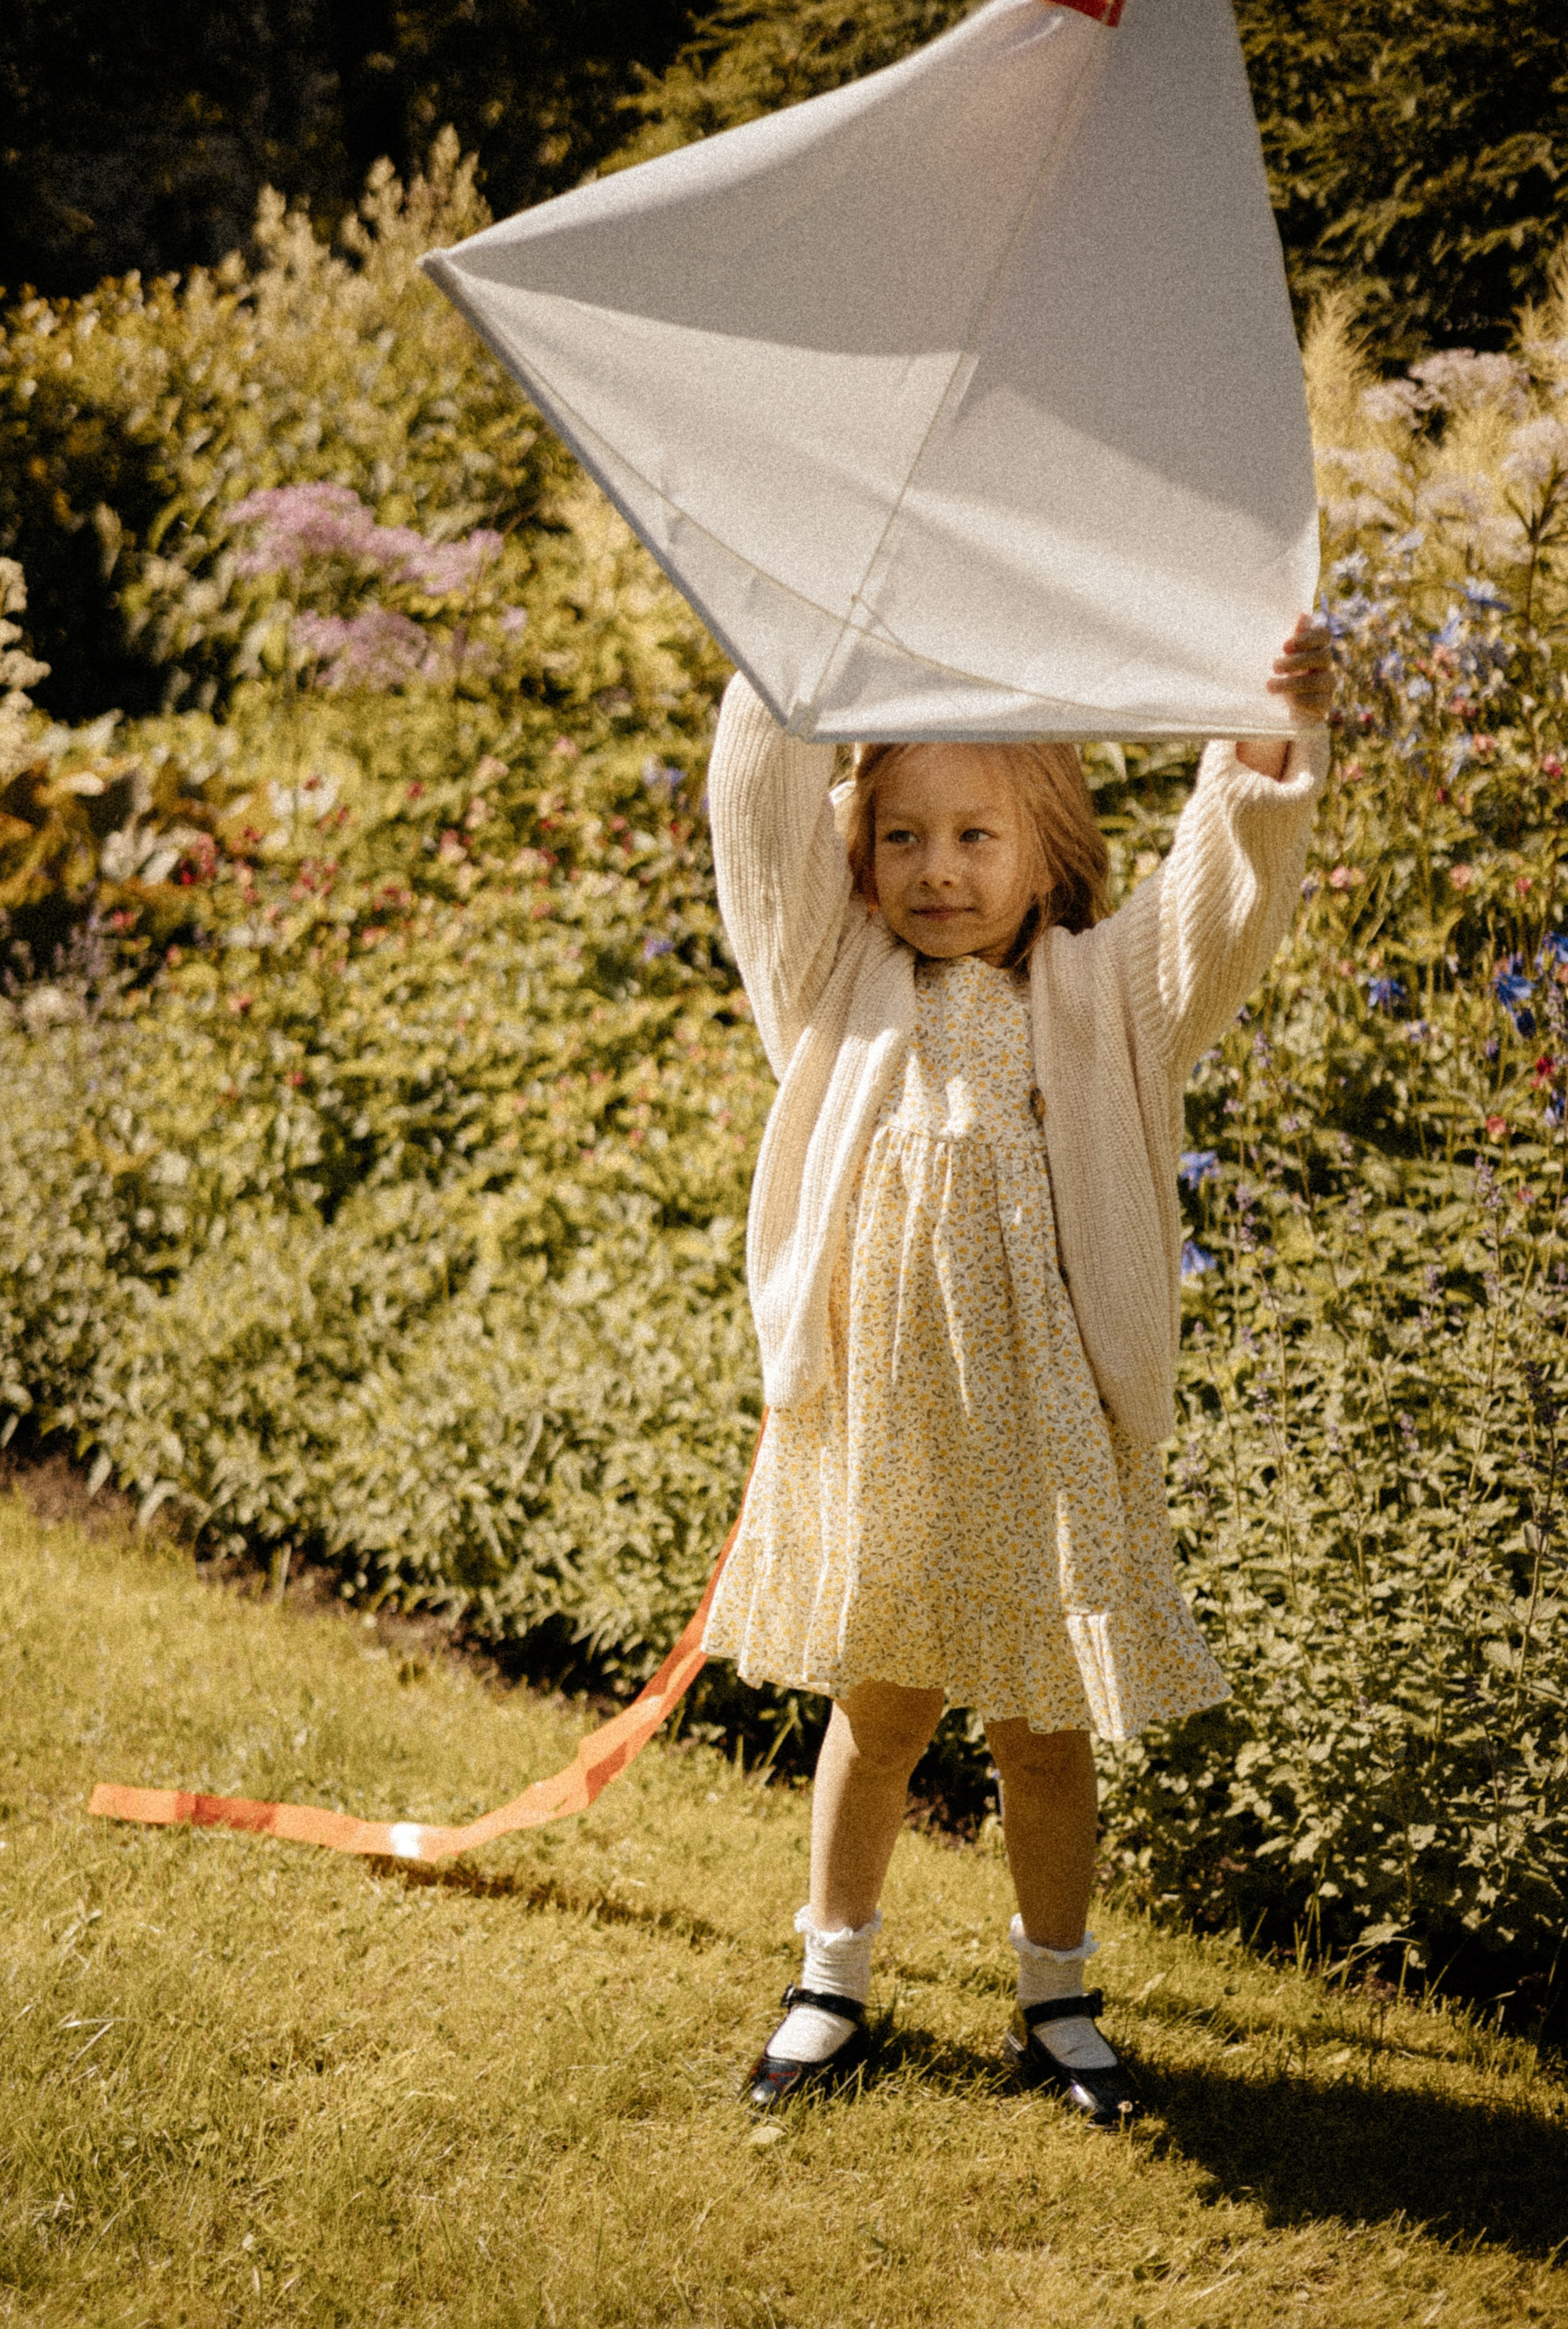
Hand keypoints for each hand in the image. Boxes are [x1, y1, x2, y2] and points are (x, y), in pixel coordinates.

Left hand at [1236, 613, 1334, 778]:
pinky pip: (1318, 701)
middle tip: (1274, 667)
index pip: (1323, 635)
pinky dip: (1300, 700)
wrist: (1285, 710)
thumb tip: (1303, 614)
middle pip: (1323, 656)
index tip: (1284, 646)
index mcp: (1316, 650)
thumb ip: (1294, 638)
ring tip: (1270, 686)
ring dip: (1292, 683)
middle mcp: (1326, 666)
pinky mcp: (1324, 707)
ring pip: (1320, 680)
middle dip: (1296, 661)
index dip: (1307, 638)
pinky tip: (1287, 702)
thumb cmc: (1284, 677)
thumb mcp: (1284, 657)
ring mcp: (1328, 687)